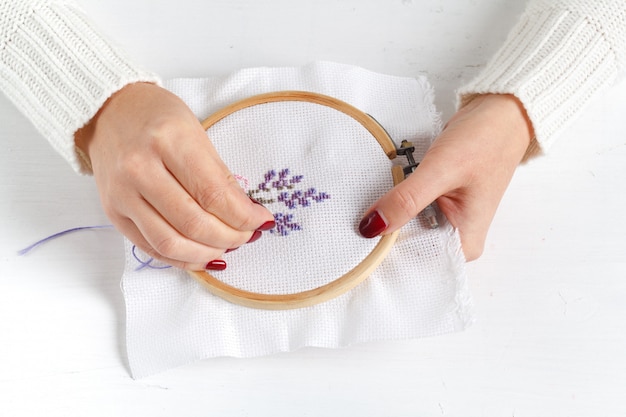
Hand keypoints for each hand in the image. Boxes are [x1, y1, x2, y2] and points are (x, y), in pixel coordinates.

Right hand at [75, 83, 274, 269]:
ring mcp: (122, 194)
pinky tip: (201, 254)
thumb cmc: (157, 118)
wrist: (107, 113)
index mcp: (168, 140)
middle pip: (193, 223)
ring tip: (226, 246)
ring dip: (207, 253)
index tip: (261, 220)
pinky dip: (181, 258)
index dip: (243, 216)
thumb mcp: (196, 132)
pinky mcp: (113, 213)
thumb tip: (247, 214)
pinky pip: (151, 248)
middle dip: (230, 237)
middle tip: (247, 236)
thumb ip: (219, 176)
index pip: (213, 194)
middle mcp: (139, 168)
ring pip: (171, 243)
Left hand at [358, 94, 533, 260]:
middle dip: (385, 236)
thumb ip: (406, 200)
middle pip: (409, 250)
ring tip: (368, 207)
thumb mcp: (441, 171)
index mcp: (465, 244)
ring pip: (406, 229)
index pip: (417, 264)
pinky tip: (384, 196)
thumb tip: (370, 227)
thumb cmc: (485, 141)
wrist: (500, 112)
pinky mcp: (437, 204)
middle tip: (356, 224)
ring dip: (388, 218)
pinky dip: (396, 203)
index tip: (361, 246)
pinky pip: (408, 211)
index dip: (387, 257)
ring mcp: (446, 221)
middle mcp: (456, 238)